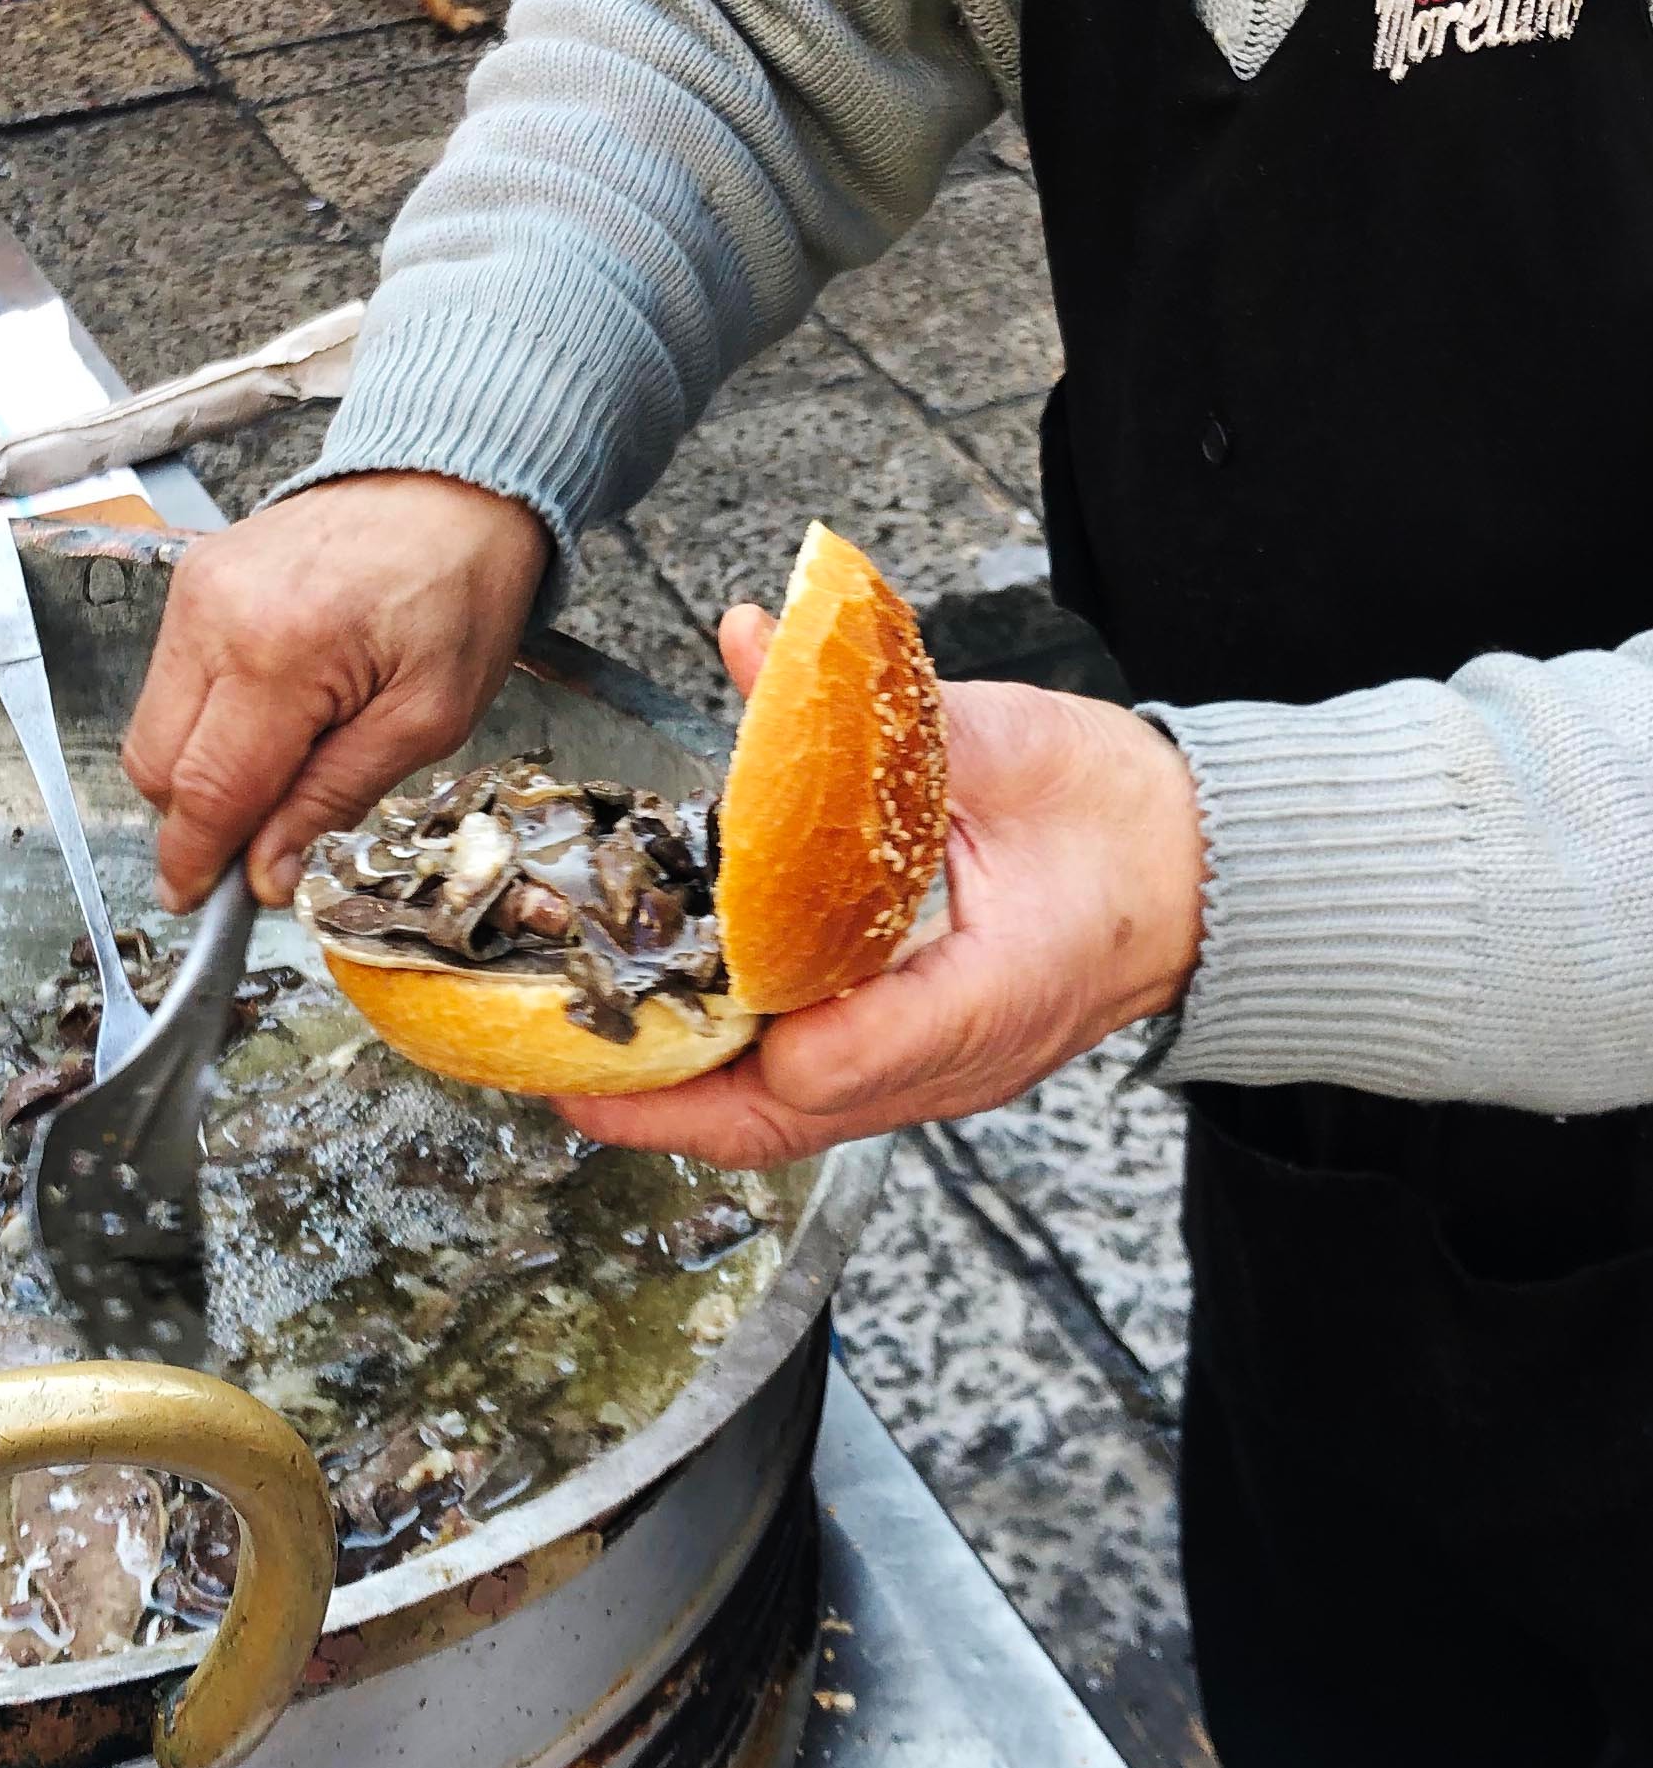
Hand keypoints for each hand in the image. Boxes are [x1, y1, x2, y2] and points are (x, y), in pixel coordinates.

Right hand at [122, 472, 549, 909]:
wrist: (448, 485)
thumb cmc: (456, 594)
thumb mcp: (426, 720)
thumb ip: (334, 799)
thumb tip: (264, 876)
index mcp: (280, 655)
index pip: (207, 791)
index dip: (197, 862)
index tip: (200, 908)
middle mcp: (215, 618)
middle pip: (156, 766)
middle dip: (199, 821)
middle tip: (261, 843)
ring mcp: (194, 594)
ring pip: (153, 729)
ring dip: (201, 772)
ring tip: (282, 766)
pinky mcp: (192, 582)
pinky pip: (170, 683)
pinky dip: (208, 722)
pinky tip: (272, 716)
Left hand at [562, 604, 1205, 1167]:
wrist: (1205, 874)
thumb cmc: (1119, 816)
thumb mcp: (1006, 747)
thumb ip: (877, 703)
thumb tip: (756, 643)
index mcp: (990, 993)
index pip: (840, 1057)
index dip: (742, 1038)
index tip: (658, 1004)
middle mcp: (951, 1058)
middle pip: (784, 1121)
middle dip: (665, 1106)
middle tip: (563, 1072)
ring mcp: (935, 1074)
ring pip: (787, 1124)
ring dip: (684, 1102)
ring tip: (585, 1066)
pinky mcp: (920, 1063)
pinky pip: (806, 1098)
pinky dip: (726, 1079)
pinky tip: (661, 1041)